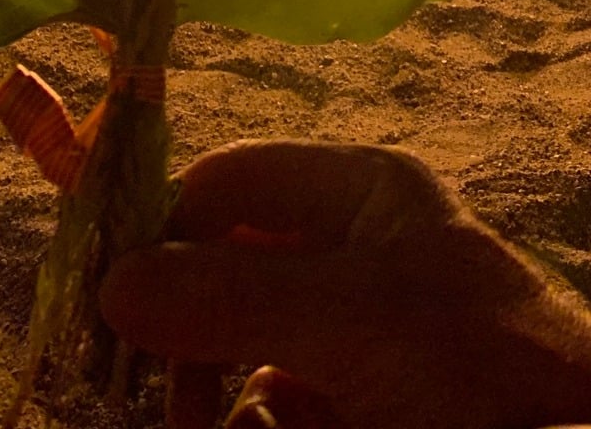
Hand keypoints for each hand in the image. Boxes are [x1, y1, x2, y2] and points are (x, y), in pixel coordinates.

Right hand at [100, 142, 590, 428]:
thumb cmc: (478, 369)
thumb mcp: (346, 319)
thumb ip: (228, 297)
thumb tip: (112, 284)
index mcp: (360, 193)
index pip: (228, 185)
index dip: (167, 238)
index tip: (115, 314)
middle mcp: (355, 253)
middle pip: (225, 279)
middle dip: (192, 344)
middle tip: (169, 408)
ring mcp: (362, 337)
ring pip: (245, 362)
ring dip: (231, 403)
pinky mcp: (369, 407)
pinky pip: (281, 411)